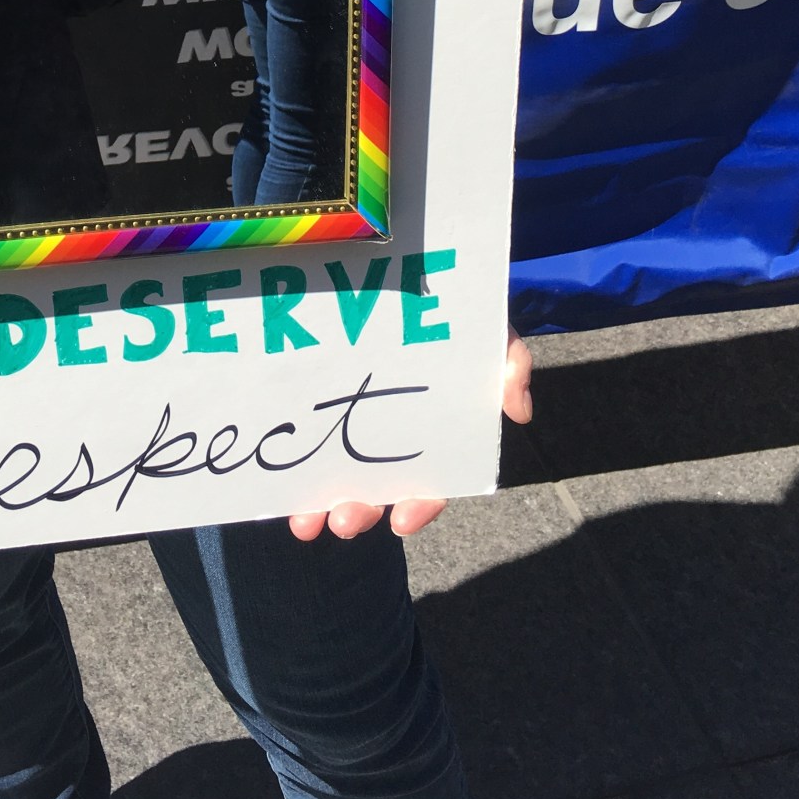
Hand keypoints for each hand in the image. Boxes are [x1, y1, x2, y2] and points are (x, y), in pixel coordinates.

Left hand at [287, 329, 532, 542]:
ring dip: (321, 504)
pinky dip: (294, 470)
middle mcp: (390, 436)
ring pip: (338, 474)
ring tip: (305, 523)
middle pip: (378, 487)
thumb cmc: (455, 317)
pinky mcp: (320, 401)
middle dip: (360, 510)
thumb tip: (520, 413)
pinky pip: (305, 440)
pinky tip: (279, 490)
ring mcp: (353, 421)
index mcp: (431, 433)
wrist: (410, 275)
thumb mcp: (489, 334)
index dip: (419, 505)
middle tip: (344, 523)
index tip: (402, 522)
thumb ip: (510, 364)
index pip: (430, 481)